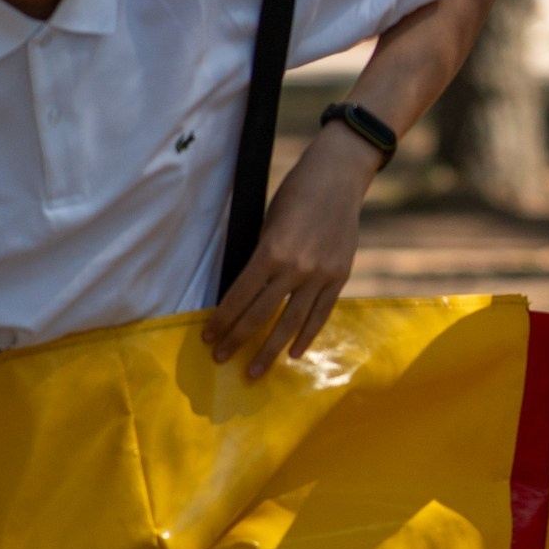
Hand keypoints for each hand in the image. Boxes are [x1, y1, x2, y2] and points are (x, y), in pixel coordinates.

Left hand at [204, 128, 374, 377]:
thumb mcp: (269, 222)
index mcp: (272, 251)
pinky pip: (321, 313)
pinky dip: (307, 335)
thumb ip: (262, 258)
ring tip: (254, 372)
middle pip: (262, 315)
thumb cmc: (296, 193)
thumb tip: (246, 295)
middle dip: (238, 340)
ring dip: (270, 350)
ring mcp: (321, 274)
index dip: (222, 320)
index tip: (208, 338)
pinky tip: (294, 353)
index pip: (240, 296)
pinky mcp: (339, 276)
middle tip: (221, 360)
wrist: (339, 176)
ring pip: (291, 323)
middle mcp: (297, 268)